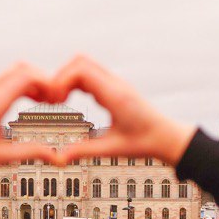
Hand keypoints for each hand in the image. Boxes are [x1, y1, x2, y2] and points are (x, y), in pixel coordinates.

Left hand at [0, 63, 59, 173]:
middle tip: (54, 98)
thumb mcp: (0, 157)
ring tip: (44, 100)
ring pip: (12, 72)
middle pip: (21, 68)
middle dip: (42, 79)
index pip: (25, 76)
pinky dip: (20, 84)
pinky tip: (27, 101)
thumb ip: (30, 153)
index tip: (57, 98)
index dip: (47, 82)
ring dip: (32, 81)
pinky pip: (4, 80)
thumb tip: (56, 156)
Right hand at [50, 55, 195, 165]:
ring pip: (84, 63)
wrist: (166, 137)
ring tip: (58, 100)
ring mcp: (115, 82)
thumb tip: (59, 157)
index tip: (55, 103)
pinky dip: (75, 81)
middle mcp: (115, 84)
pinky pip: (90, 73)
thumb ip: (85, 151)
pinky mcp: (113, 86)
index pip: (82, 70)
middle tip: (53, 101)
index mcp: (115, 96)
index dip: (61, 81)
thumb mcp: (112, 149)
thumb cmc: (144, 143)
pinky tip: (70, 100)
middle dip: (60, 77)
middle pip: (80, 61)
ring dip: (67, 77)